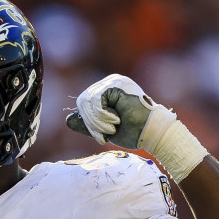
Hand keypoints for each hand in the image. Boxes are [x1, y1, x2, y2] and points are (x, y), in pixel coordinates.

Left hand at [65, 73, 206, 181]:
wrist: (152, 132)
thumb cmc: (133, 131)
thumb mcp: (104, 129)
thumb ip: (87, 124)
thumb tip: (67, 119)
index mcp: (106, 92)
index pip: (83, 104)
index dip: (88, 123)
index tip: (102, 137)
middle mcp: (109, 83)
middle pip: (82, 102)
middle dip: (91, 123)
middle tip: (106, 134)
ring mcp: (113, 81)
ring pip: (86, 102)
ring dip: (97, 121)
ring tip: (112, 128)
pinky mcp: (116, 83)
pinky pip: (95, 101)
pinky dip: (102, 116)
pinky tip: (116, 120)